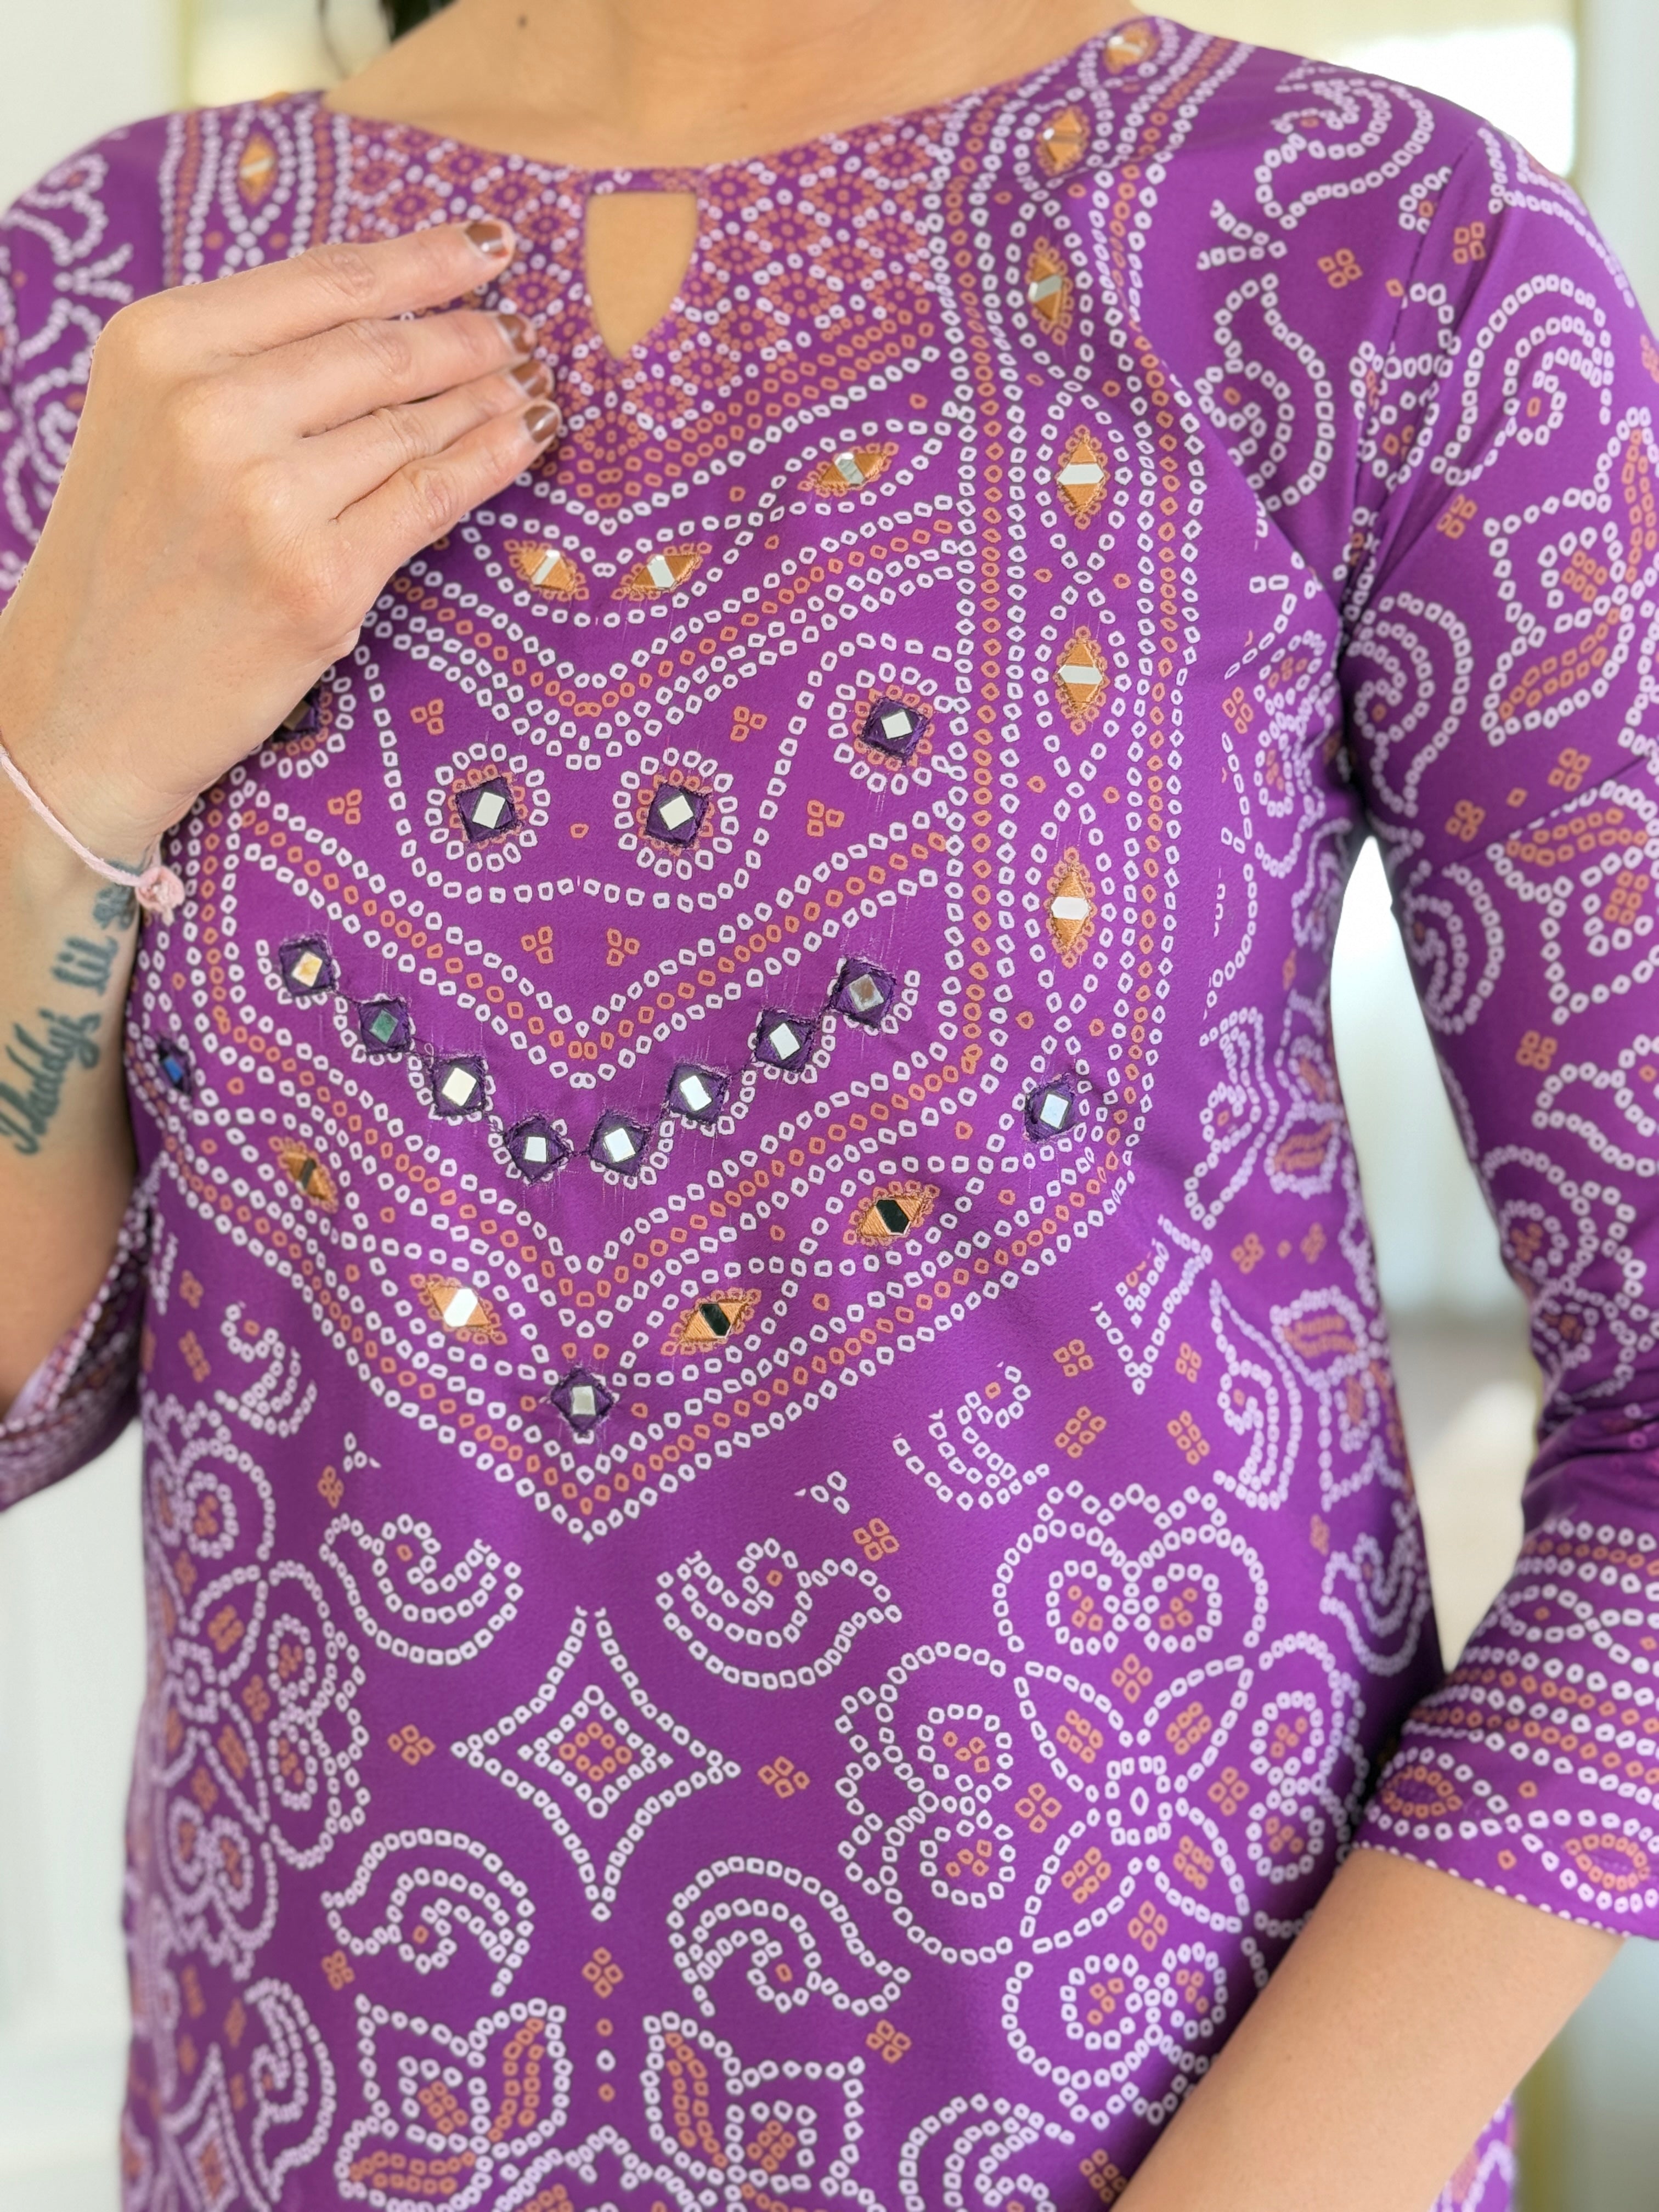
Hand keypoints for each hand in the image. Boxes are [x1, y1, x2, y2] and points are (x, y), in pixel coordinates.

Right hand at [0, 219, 558, 858]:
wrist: (88, 701)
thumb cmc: (128, 559)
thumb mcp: (151, 421)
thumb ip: (244, 359)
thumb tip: (382, 309)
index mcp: (160, 345)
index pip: (325, 282)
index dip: (423, 260)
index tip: (484, 246)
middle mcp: (210, 410)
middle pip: (382, 349)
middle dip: (465, 334)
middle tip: (512, 330)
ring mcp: (269, 500)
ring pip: (415, 424)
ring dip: (488, 398)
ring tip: (525, 383)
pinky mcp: (321, 581)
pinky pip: (430, 500)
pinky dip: (489, 462)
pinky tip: (523, 438)